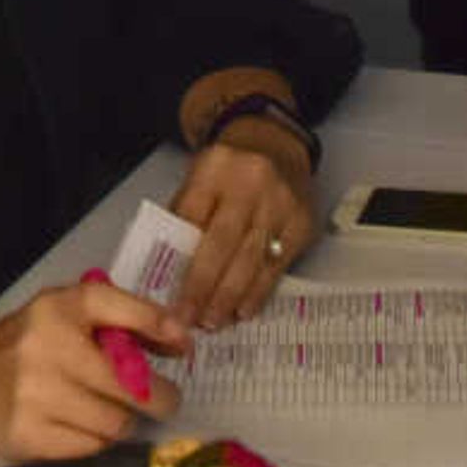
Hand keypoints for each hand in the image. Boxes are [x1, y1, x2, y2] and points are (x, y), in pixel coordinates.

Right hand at [0, 279, 185, 456]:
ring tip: (107, 413)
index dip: (162, 331)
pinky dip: (94, 442)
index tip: (184, 349)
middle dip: (157, 398)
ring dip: (121, 422)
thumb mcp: (69, 311)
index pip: (124, 311)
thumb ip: (125, 317)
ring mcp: (34, 397)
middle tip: (162, 402)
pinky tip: (80, 428)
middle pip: (131, 387)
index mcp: (59, 309)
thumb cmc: (30, 342)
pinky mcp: (28, 437)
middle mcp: (46, 349)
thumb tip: (181, 343)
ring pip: (114, 425)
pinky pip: (89, 449)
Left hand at [163, 127, 318, 328]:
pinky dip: (258, 291)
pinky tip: (243, 309)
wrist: (277, 145)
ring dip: (230, 296)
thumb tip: (166, 269)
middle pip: (222, 243)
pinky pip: (276, 265)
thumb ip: (184, 215)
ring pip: (251, 259)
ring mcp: (280, 203)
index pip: (191, 218)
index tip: (166, 296)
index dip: (177, 263)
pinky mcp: (301, 222)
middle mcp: (250, 183)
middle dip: (203, 287)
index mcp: (214, 167)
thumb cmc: (228, 169)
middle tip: (189, 319)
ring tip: (213, 321)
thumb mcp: (198, 176)